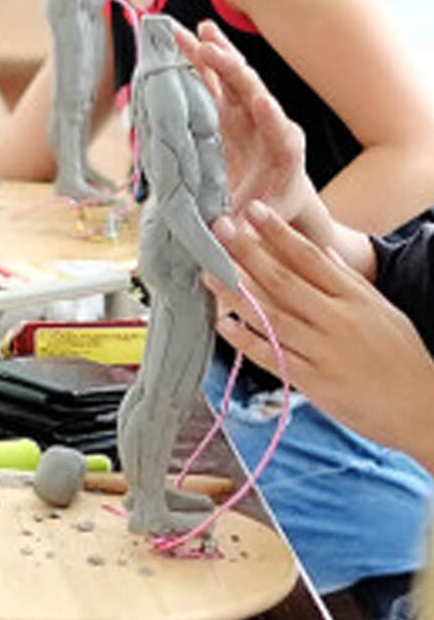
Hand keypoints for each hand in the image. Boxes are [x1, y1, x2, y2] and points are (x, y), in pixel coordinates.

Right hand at [173, 19, 328, 244]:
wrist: (280, 200)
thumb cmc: (273, 213)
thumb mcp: (262, 226)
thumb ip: (245, 228)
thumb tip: (222, 232)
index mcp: (286, 153)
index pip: (281, 132)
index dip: (272, 118)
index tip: (262, 104)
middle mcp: (269, 124)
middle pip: (253, 92)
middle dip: (232, 71)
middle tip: (209, 51)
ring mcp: (246, 112)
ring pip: (231, 77)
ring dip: (214, 53)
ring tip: (195, 31)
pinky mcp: (228, 109)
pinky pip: (213, 79)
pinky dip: (200, 58)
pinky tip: (186, 37)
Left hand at [208, 202, 433, 462]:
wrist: (424, 408)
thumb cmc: (402, 357)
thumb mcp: (381, 310)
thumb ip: (347, 281)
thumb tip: (321, 250)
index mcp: (355, 298)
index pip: (311, 257)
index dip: (279, 233)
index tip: (254, 210)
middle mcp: (337, 320)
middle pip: (284, 281)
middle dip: (247, 253)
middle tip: (218, 229)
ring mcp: (324, 351)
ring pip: (272, 315)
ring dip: (236, 293)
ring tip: (207, 271)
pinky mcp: (313, 381)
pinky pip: (272, 356)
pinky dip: (246, 340)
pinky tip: (223, 324)